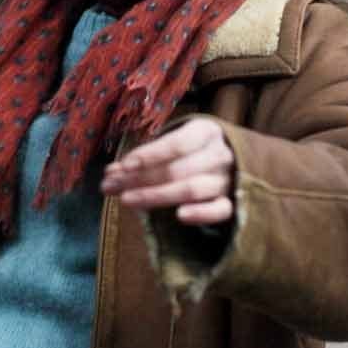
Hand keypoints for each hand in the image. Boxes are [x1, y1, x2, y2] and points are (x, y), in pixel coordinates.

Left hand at [100, 118, 235, 225]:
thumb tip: (112, 173)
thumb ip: (147, 156)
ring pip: (192, 189)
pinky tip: (179, 216)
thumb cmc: (193, 150)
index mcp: (205, 132)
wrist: (236, 160)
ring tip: (126, 199)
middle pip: (177, 169)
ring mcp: (226, 180)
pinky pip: (220, 211)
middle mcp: (219, 154)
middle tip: (111, 186)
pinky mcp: (232, 203)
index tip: (123, 166)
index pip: (176, 144)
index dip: (149, 155)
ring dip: (155, 196)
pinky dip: (201, 214)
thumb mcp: (174, 143)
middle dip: (140, 179)